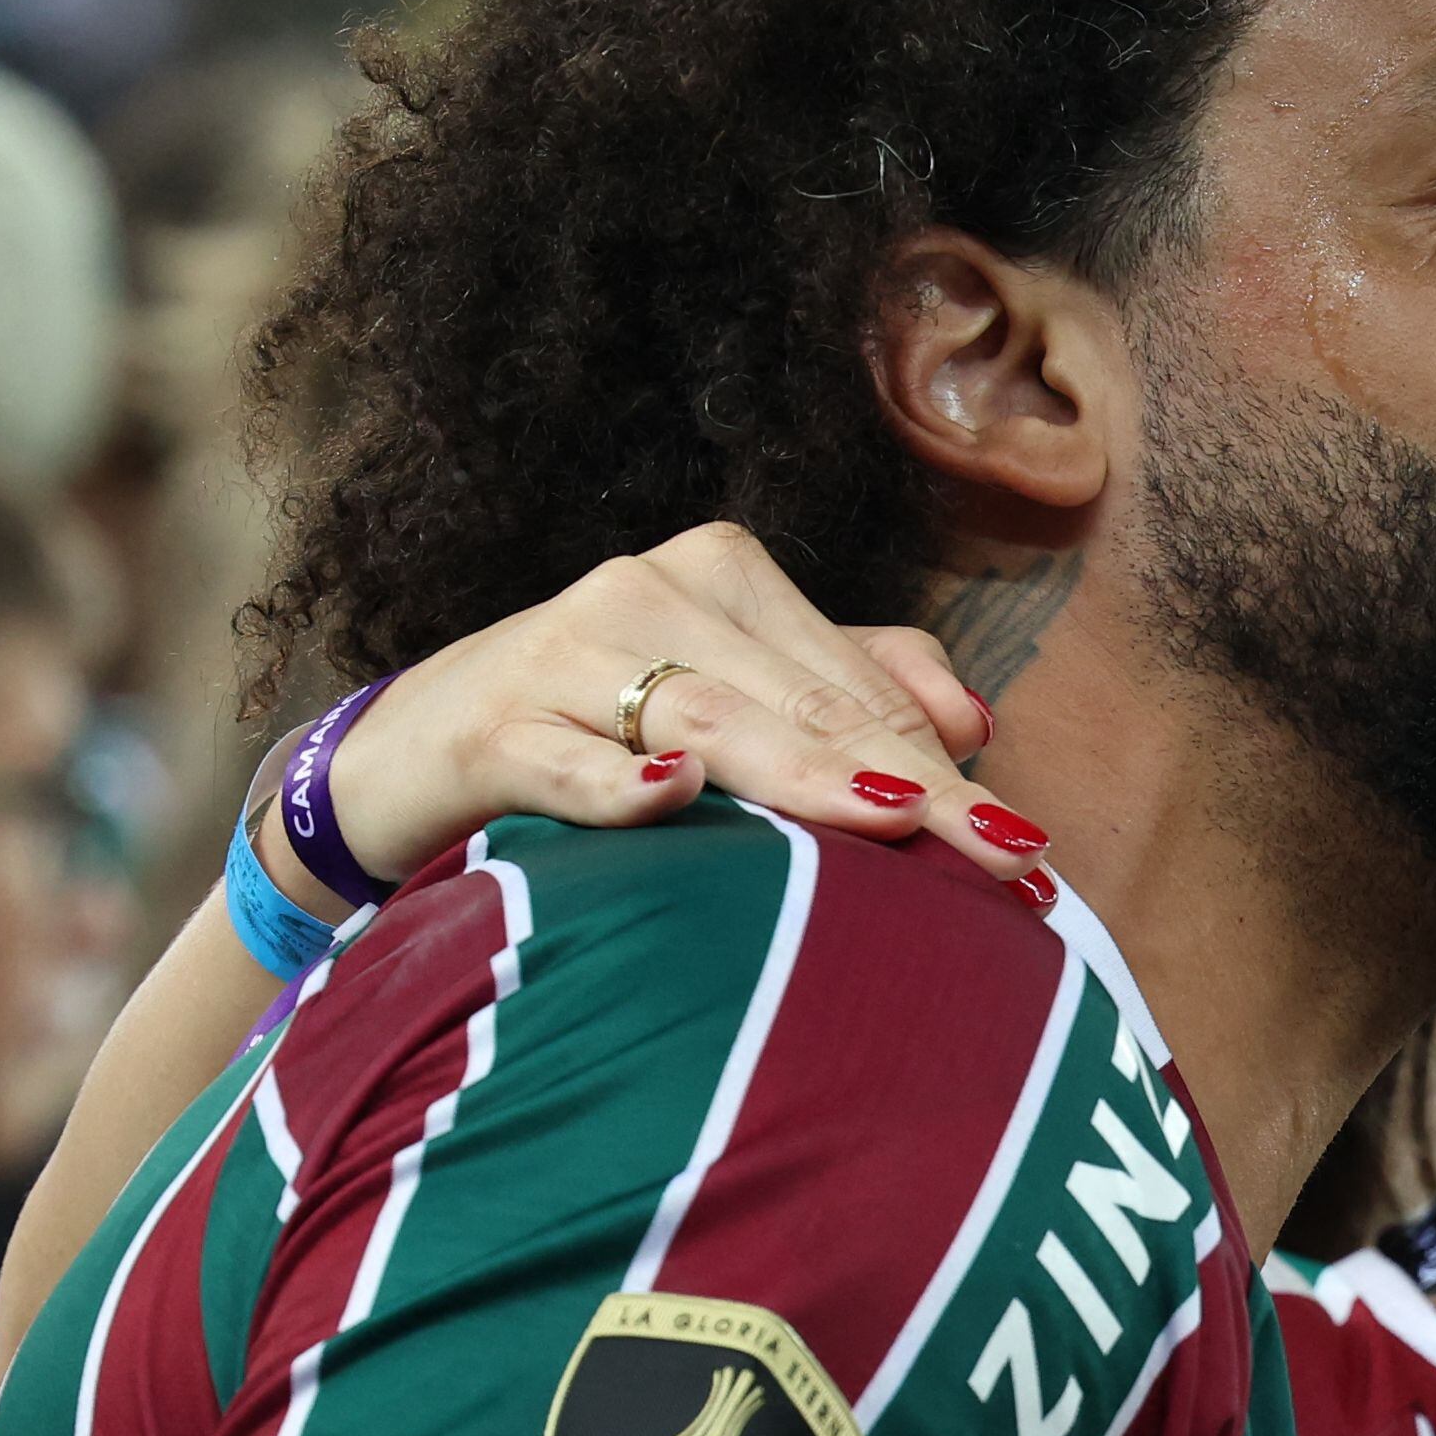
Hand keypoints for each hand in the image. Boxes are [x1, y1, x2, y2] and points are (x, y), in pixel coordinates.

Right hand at [285, 523, 1047, 902]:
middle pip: (805, 702)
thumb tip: (974, 721)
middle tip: (1006, 859)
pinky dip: (615, 782)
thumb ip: (850, 685)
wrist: (408, 756)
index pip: (859, 685)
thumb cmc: (596, 728)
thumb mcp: (729, 696)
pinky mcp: (489, 725)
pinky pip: (565, 758)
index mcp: (727, 577)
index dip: (945, 768)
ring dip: (803, 775)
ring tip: (896, 822)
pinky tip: (671, 798)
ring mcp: (565, 654)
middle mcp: (653, 593)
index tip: (1026, 850)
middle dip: (912, 786)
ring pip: (709, 721)